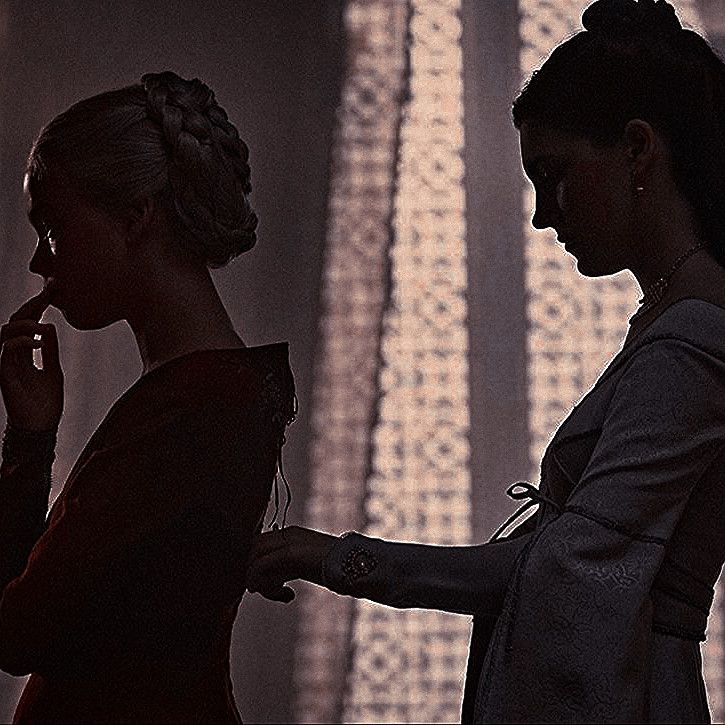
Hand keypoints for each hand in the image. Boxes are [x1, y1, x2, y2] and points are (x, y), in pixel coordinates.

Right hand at [0, 285, 63, 431]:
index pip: (28, 322)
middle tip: (50, 290)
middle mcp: (12, 355)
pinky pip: (7, 351)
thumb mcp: (53, 370)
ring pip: (6, 332)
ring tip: (44, 324)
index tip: (53, 288)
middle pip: (15, 321)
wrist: (41, 428)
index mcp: (24, 352)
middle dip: (32, 304)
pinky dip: (23, 341)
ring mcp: (7, 364)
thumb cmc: (46, 403)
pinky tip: (40, 341)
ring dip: (26, 323)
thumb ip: (50, 350)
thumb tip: (50, 326)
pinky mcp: (4, 375)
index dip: (38, 304)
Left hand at [246, 525, 337, 602]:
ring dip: (257, 580)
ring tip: (277, 595)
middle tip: (265, 591)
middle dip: (253, 571)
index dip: (257, 565)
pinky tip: (286, 596)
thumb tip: (276, 584)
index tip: (267, 586)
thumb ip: (290, 569)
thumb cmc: (337, 568)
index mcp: (291, 534)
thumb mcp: (308, 565)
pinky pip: (262, 566)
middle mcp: (287, 534)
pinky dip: (262, 583)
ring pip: (254, 558)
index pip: (260, 545)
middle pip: (253, 549)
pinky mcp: (290, 553)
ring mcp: (288, 542)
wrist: (356, 564)